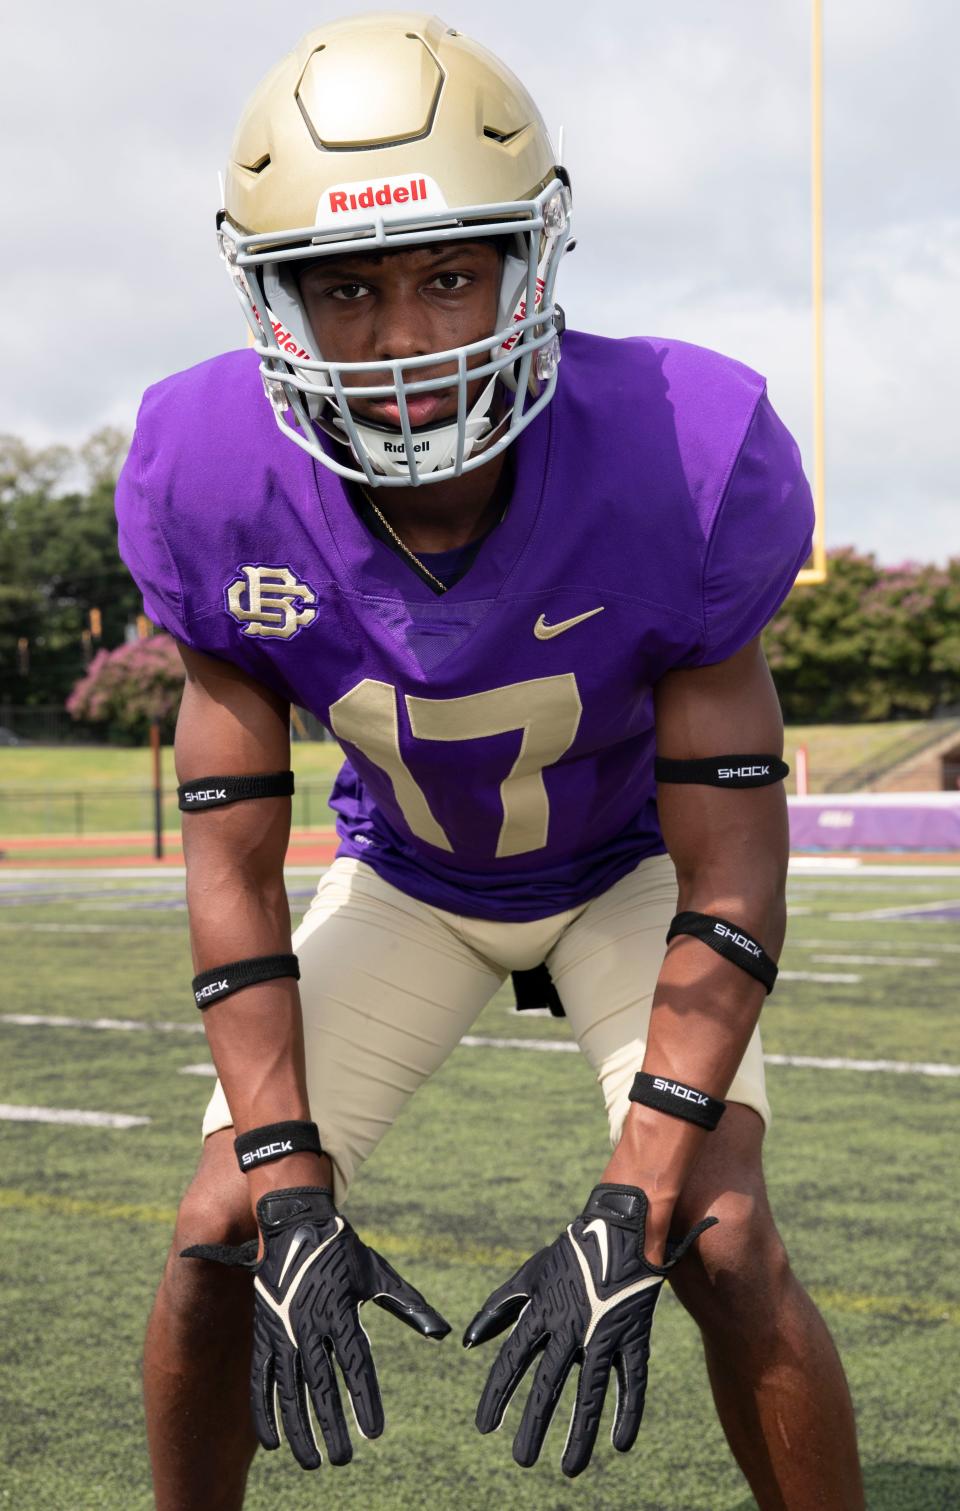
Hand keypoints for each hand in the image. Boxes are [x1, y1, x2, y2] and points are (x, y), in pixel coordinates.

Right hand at [182, 1186, 449, 1468]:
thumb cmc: (343, 1252)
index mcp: (341, 1311)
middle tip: (342, 1460)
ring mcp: (283, 1331)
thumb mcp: (378, 1273)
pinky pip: (262, 1380)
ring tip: (311, 1461)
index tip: (373, 1433)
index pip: (356, 1366)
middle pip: (321, 1386)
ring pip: (289, 1391)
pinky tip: (274, 1443)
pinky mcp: (264, 1334)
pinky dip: (265, 1412)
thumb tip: (444, 1333)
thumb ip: (410, 1305)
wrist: (293, 1226)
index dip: (364, 1400)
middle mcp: (309, 1325)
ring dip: (299, 1429)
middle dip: (330, 1427)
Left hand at [463, 1183, 714, 1476]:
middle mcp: (570, 1324)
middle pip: (548, 1384)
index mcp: (542, 1309)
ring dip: (579, 1434)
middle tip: (522, 1460)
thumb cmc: (570, 1253)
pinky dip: (628, 1413)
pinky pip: (633, 1382)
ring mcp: (604, 1331)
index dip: (497, 1395)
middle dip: (534, 1425)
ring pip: (590, 1392)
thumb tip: (468, 1343)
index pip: (512, 1360)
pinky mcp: (634, 1335)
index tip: (484, 1428)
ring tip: (569, 1469)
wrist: (622, 1227)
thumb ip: (499, 1308)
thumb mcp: (530, 1275)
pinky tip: (620, 1444)